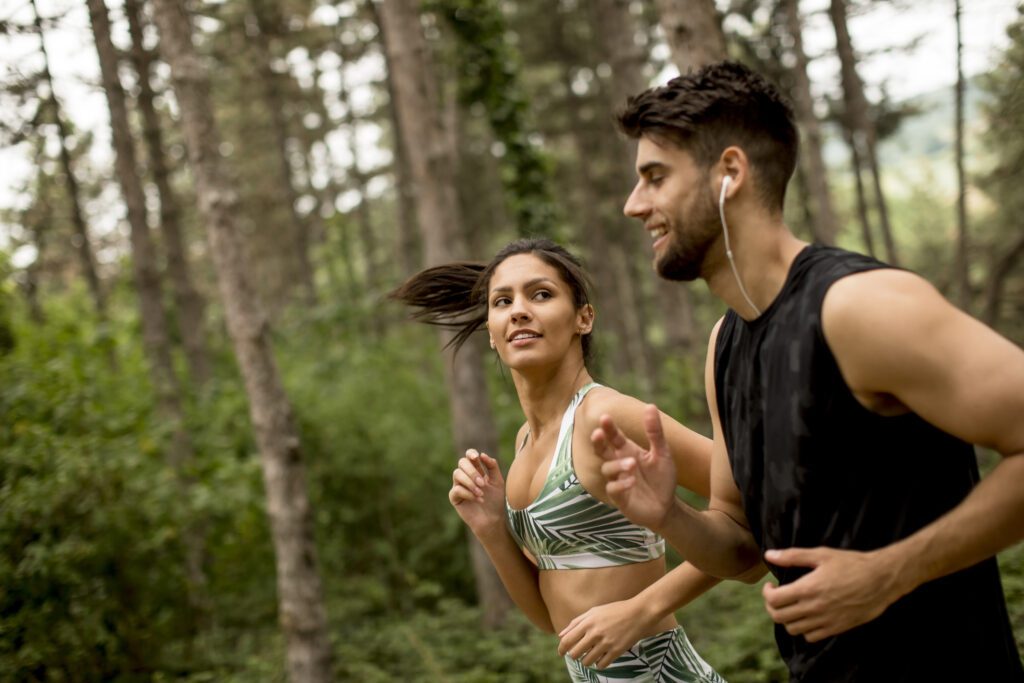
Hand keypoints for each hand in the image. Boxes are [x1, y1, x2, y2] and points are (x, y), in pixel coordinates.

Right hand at [449, 449, 505, 535]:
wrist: (494, 519)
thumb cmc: (496, 501)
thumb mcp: (498, 481)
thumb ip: (492, 466)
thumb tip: (482, 455)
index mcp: (476, 470)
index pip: (469, 457)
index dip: (470, 453)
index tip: (476, 457)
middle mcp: (465, 476)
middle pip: (462, 463)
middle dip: (472, 471)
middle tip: (483, 483)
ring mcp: (459, 486)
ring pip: (457, 474)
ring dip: (470, 482)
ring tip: (481, 493)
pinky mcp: (455, 498)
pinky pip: (456, 490)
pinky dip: (468, 493)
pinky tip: (478, 499)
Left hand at [557, 598, 655, 669]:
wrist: (638, 614)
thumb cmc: (614, 611)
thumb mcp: (593, 612)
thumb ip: (576, 623)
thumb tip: (561, 635)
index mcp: (587, 622)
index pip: (567, 640)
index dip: (561, 649)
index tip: (561, 653)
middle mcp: (595, 633)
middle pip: (575, 653)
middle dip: (574, 655)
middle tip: (578, 653)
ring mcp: (606, 643)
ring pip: (587, 661)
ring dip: (586, 661)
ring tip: (590, 655)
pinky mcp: (617, 651)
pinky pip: (601, 665)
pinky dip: (598, 664)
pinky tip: (601, 658)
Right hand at [593, 405, 677, 530]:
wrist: (667, 506)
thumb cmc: (662, 478)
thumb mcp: (662, 453)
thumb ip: (655, 432)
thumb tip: (650, 405)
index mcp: (626, 450)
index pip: (614, 436)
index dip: (609, 428)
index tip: (605, 417)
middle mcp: (618, 463)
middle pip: (601, 450)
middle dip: (598, 442)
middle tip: (598, 433)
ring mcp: (617, 480)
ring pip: (607, 469)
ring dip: (617, 465)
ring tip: (632, 463)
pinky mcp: (620, 498)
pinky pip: (613, 489)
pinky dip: (621, 484)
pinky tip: (631, 481)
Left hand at [762, 546, 903, 641]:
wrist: (881, 580)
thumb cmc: (852, 564)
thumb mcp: (821, 554)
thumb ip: (792, 556)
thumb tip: (769, 555)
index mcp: (807, 589)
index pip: (773, 600)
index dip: (766, 593)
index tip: (771, 585)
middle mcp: (814, 608)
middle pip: (779, 616)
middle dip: (772, 606)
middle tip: (777, 596)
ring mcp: (825, 621)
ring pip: (793, 629)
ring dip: (786, 618)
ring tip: (791, 605)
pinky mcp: (837, 628)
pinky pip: (811, 637)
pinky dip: (804, 629)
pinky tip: (807, 615)